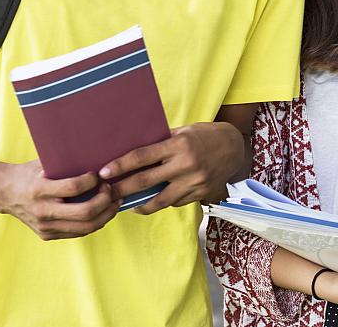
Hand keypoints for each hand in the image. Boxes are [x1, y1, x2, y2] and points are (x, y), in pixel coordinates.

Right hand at [0, 160, 118, 239]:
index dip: (92, 181)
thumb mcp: (44, 163)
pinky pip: (78, 232)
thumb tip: (97, 154)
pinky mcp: (47, 235)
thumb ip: (67, 162)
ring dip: (106, 215)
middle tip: (111, 189)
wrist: (5, 193)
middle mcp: (42, 211)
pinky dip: (95, 223)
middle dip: (105, 201)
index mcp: (39, 190)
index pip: (74, 188)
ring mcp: (45, 226)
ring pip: (85, 227)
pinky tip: (103, 212)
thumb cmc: (30, 174)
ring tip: (114, 203)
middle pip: (85, 212)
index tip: (99, 174)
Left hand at [99, 122, 243, 213]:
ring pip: (158, 200)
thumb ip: (161, 143)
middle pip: (144, 182)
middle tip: (105, 194)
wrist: (235, 147)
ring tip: (126, 205)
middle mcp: (185, 165)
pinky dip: (163, 202)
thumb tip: (132, 153)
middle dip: (121, 189)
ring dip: (139, 204)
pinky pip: (175, 202)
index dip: (120, 166)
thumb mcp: (183, 132)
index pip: (142, 157)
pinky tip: (154, 200)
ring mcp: (194, 182)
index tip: (103, 173)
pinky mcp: (201, 194)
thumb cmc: (204, 136)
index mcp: (179, 145)